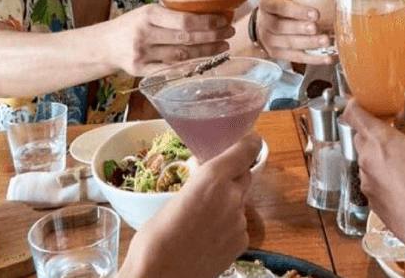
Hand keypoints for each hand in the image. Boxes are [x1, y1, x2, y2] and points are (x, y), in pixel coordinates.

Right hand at [106, 4, 233, 75]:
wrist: (104, 45)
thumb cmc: (131, 25)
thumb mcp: (147, 12)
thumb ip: (171, 14)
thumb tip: (207, 14)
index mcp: (149, 14)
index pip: (185, 20)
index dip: (208, 22)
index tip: (223, 21)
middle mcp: (145, 34)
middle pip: (187, 38)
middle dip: (212, 37)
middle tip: (229, 34)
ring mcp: (143, 54)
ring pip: (182, 56)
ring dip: (206, 52)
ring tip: (222, 48)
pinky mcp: (141, 70)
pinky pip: (170, 70)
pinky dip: (189, 68)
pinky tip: (204, 63)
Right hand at [117, 134, 260, 277]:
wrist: (160, 276)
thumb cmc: (155, 239)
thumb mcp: (173, 199)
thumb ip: (197, 185)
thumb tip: (204, 178)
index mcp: (212, 178)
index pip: (245, 150)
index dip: (249, 143)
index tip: (248, 140)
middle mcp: (232, 196)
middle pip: (244, 175)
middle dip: (233, 176)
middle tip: (214, 184)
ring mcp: (239, 221)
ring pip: (240, 203)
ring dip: (228, 205)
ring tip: (202, 220)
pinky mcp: (241, 243)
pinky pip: (239, 226)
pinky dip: (228, 227)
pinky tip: (208, 237)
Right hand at [255, 0, 335, 65]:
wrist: (262, 25)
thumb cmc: (280, 8)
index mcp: (267, 4)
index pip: (279, 7)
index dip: (297, 11)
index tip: (315, 13)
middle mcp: (264, 23)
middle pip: (282, 27)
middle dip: (302, 29)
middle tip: (318, 29)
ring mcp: (269, 41)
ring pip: (290, 44)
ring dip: (310, 44)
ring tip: (327, 41)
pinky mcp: (277, 55)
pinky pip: (297, 58)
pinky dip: (314, 59)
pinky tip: (328, 57)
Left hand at [342, 100, 404, 277]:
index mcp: (379, 140)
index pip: (354, 114)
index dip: (356, 106)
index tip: (365, 103)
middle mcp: (367, 159)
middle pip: (361, 137)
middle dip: (375, 133)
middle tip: (396, 133)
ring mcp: (366, 182)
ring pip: (367, 160)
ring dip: (380, 156)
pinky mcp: (371, 200)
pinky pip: (372, 180)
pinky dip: (383, 176)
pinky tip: (404, 183)